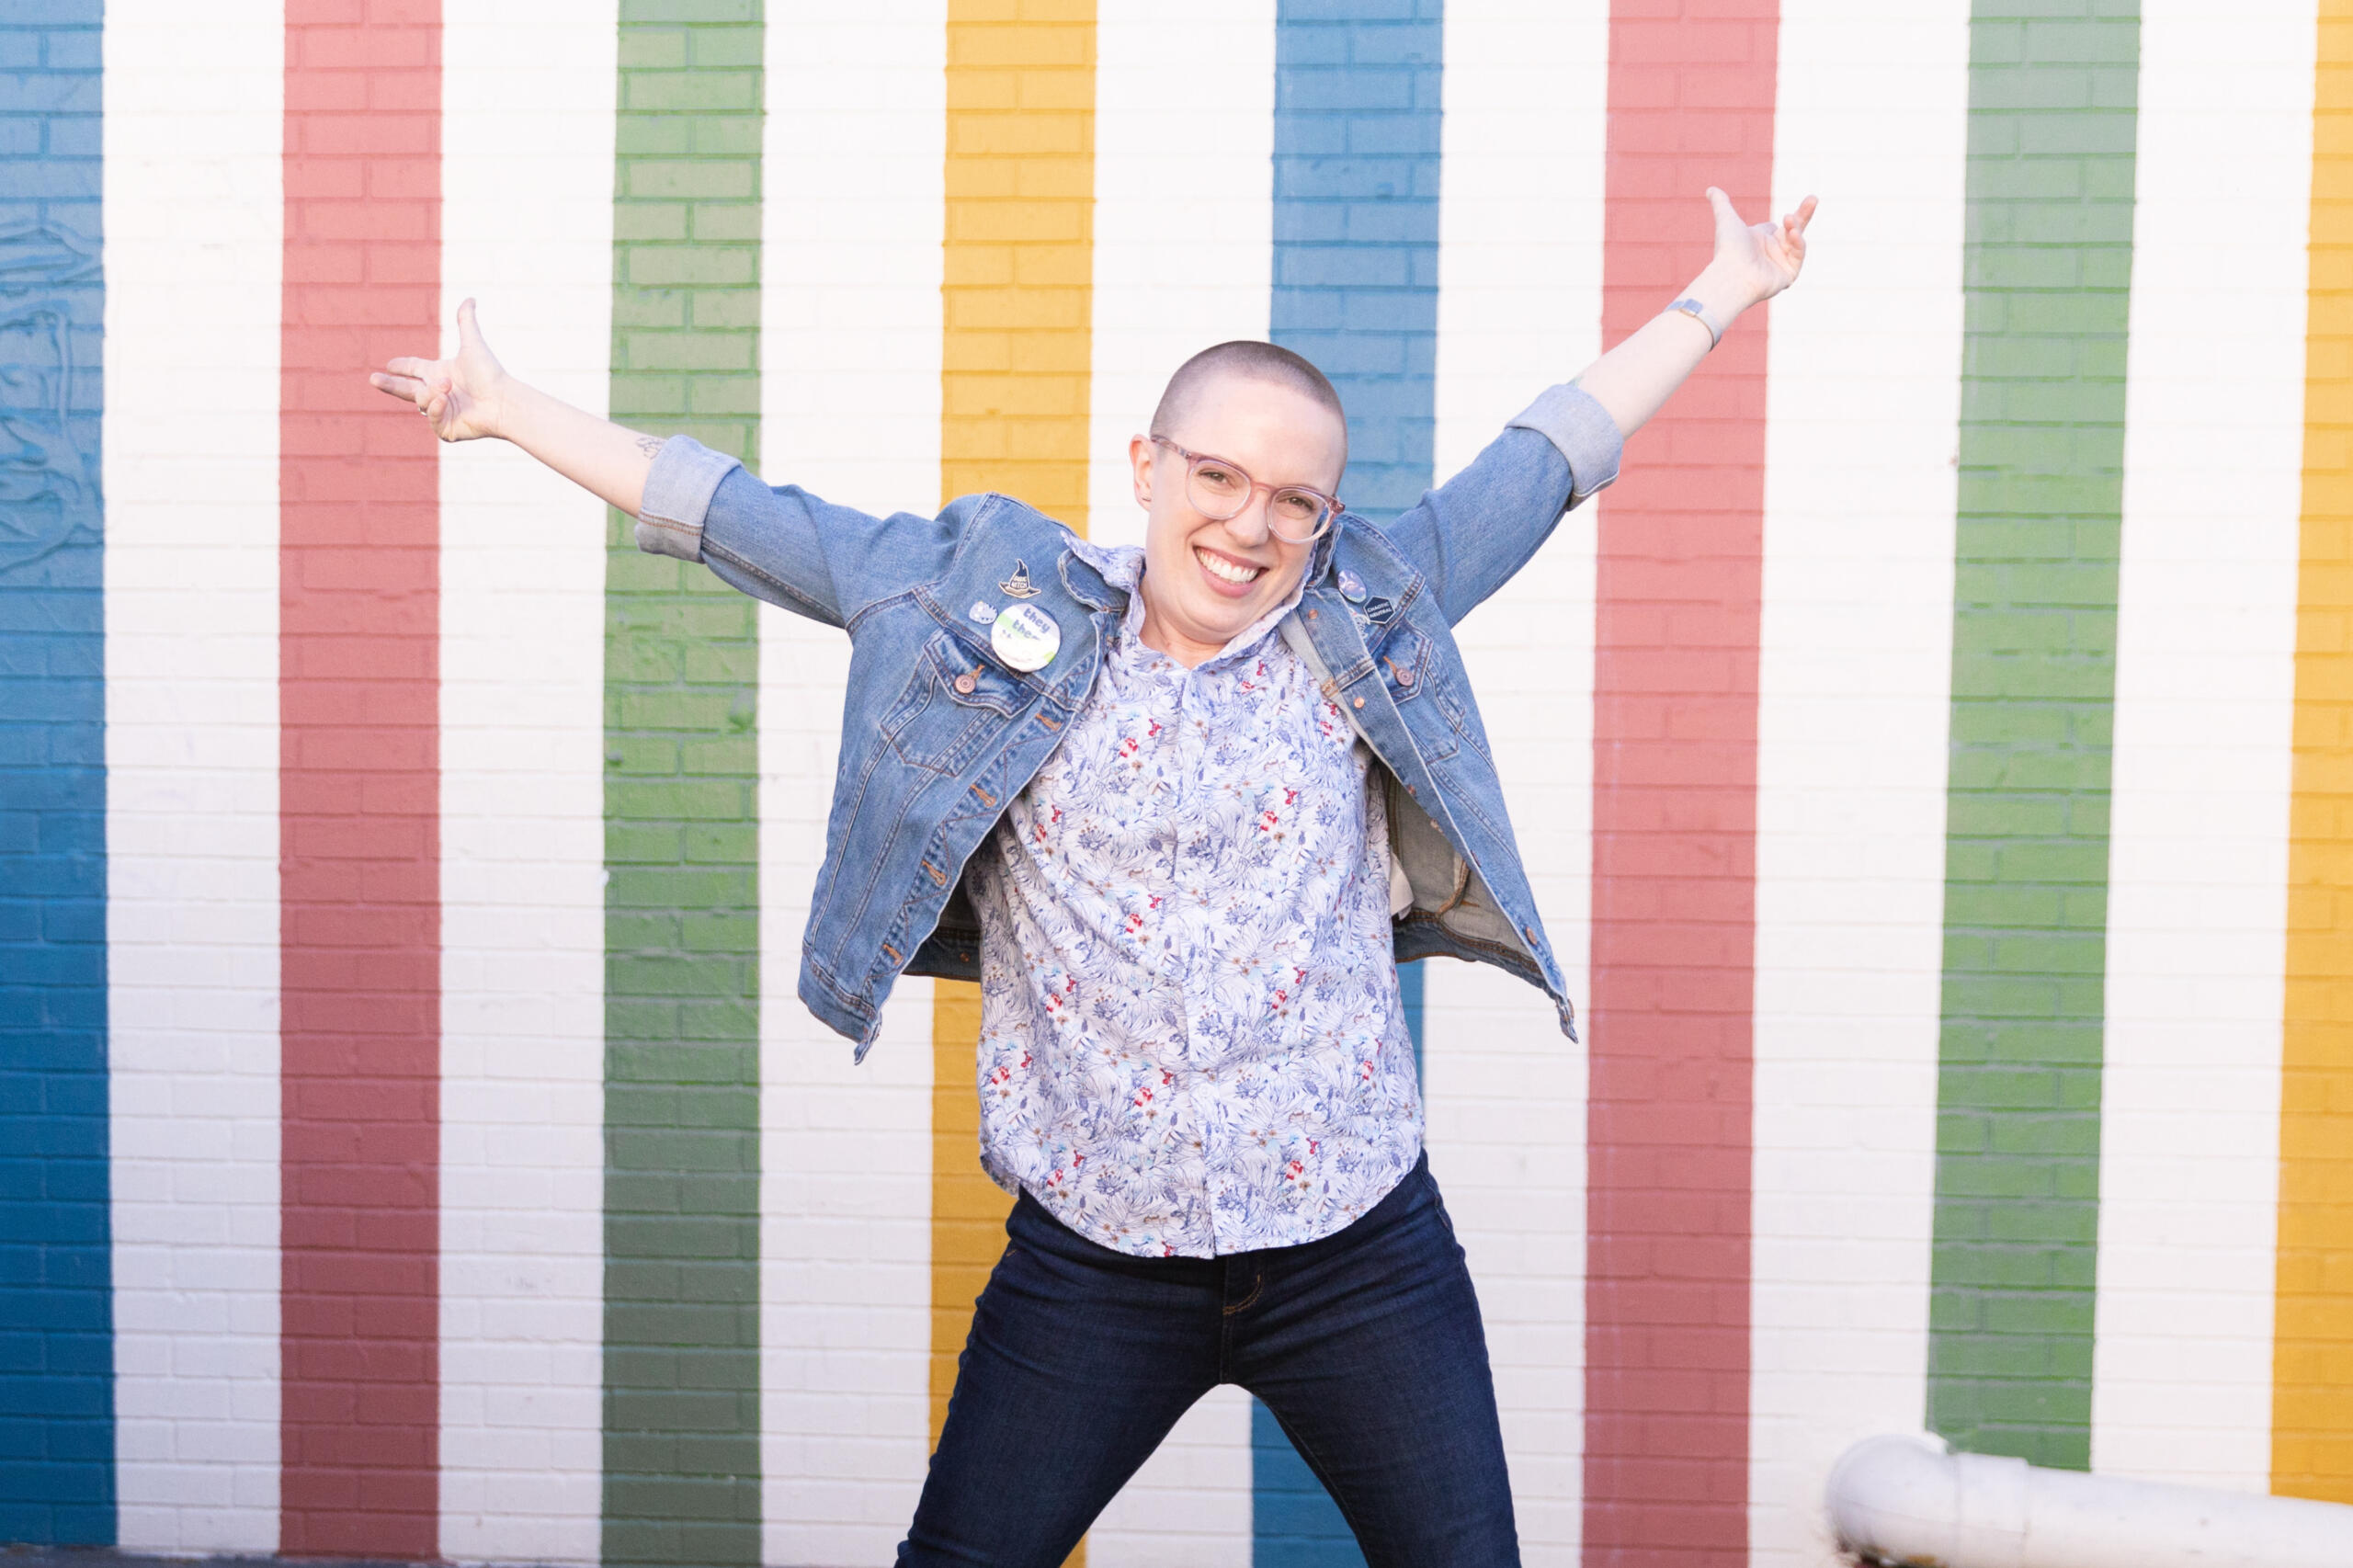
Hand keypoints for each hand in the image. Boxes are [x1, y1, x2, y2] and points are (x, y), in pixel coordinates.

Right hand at [368, 296, 508, 440]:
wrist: (503, 401)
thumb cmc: (490, 374)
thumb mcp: (473, 344)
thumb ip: (466, 321)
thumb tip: (470, 298)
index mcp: (440, 372)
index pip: (415, 368)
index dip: (402, 366)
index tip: (389, 364)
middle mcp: (439, 392)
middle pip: (406, 388)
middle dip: (389, 384)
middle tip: (373, 379)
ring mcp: (441, 411)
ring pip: (420, 400)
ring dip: (430, 391)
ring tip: (447, 386)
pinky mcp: (445, 429)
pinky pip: (430, 417)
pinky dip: (435, 407)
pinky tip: (445, 400)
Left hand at [1702, 187, 1817, 311]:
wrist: (1732, 275)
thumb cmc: (1728, 249)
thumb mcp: (1727, 219)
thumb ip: (1721, 203)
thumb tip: (1710, 189)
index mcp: (1758, 241)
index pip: (1778, 226)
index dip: (1784, 219)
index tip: (1787, 214)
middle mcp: (1770, 253)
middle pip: (1793, 229)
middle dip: (1803, 214)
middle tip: (1813, 198)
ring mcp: (1780, 264)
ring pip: (1797, 242)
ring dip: (1795, 228)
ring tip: (1789, 219)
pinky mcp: (1788, 275)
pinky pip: (1798, 256)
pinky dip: (1798, 244)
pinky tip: (1793, 233)